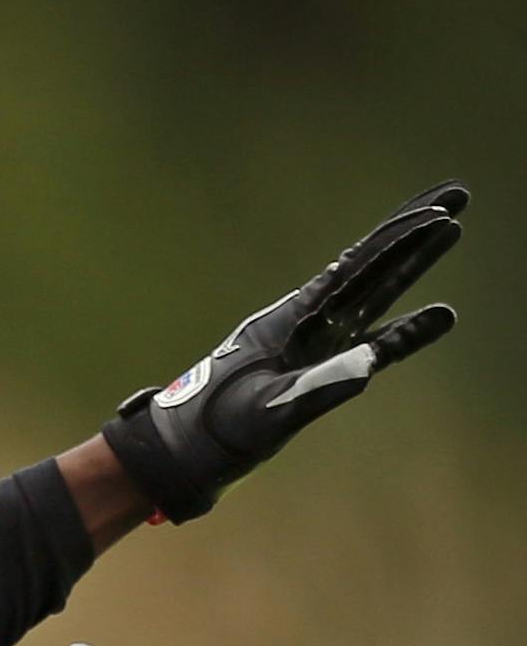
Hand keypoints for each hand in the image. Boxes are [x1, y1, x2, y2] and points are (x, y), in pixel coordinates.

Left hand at [102, 181, 466, 521]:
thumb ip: (315, 389)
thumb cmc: (217, 427)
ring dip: (412, 266)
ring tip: (451, 231)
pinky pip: (374, 345)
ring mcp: (317, 345)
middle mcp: (308, 323)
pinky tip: (438, 317)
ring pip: (375, 296)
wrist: (188, 450)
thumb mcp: (266, 410)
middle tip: (457, 196)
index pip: (355, 268)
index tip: (435, 212)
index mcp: (293, 320)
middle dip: (412, 233)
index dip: (396, 239)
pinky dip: (406, 331)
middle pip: (371, 267)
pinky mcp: (321, 371)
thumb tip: (368, 366)